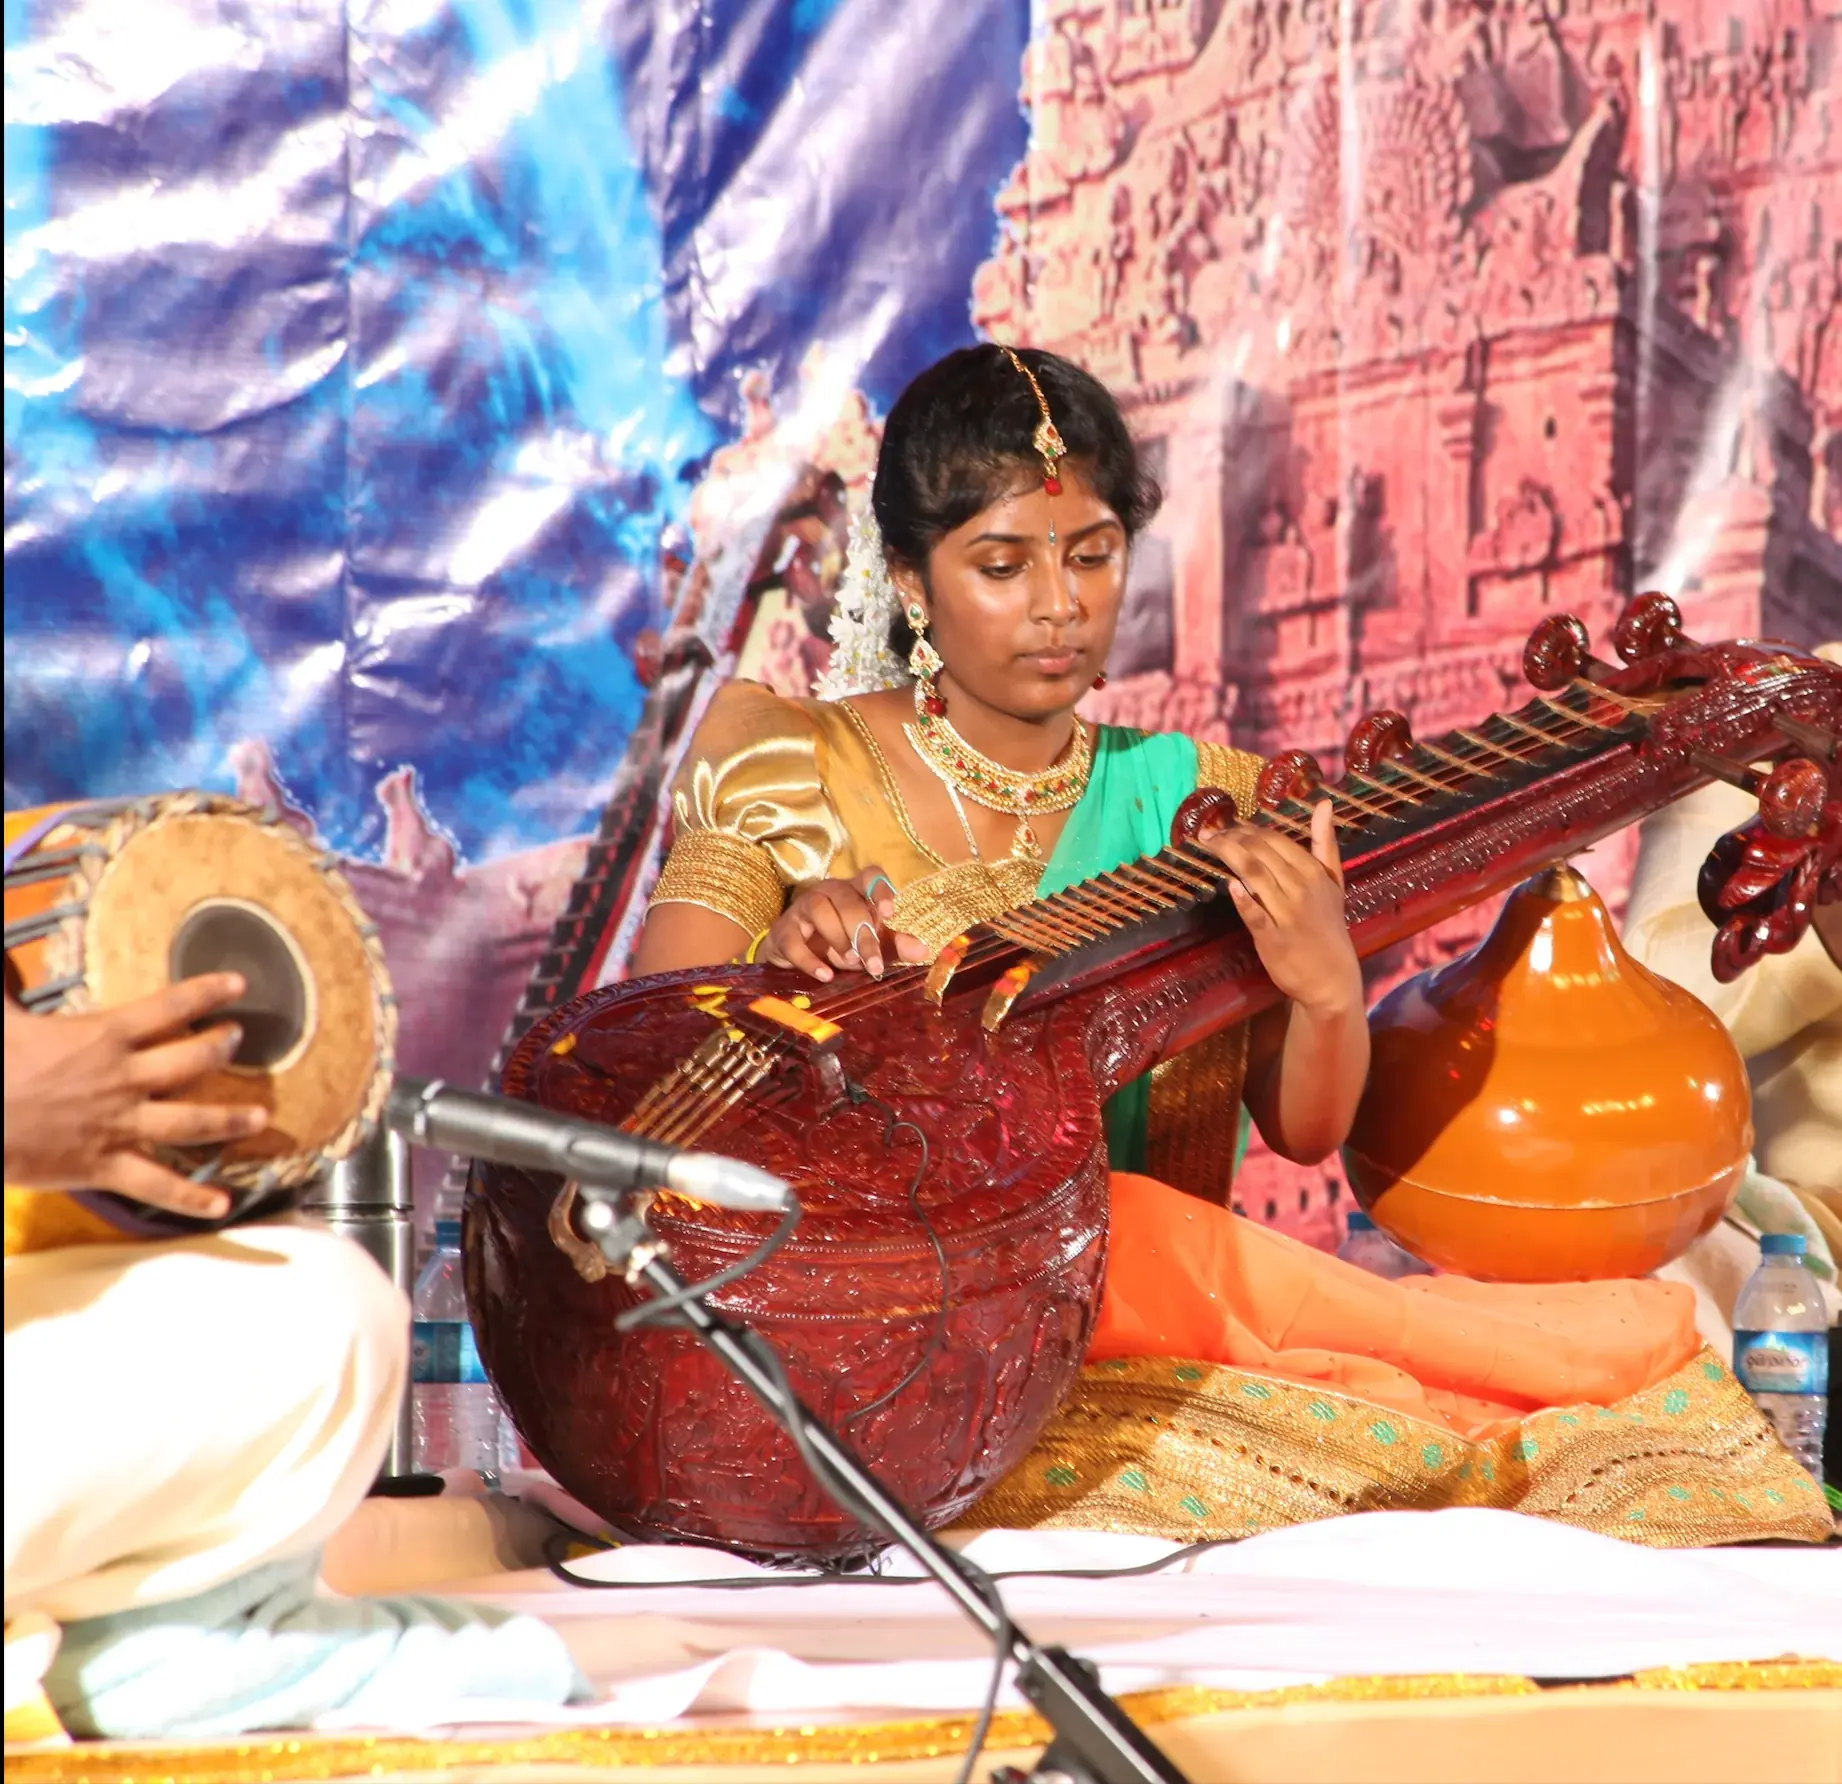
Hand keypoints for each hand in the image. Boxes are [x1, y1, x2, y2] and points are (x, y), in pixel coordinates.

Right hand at [2, 975, 269, 1219]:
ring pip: (192, 1122)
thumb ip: (6, 980)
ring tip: (261, 1116)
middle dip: (222, 1048)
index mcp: (104, 1038)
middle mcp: (125, 1079)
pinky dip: (191, 1199)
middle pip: (193, 1061)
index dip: (207, 992)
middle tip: (240, 1040)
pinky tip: (223, 1206)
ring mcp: (121, 1125)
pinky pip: (158, 1185)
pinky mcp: (107, 1166)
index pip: (170, 1006)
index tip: (238, 984)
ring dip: (231, 1119)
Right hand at [757, 867, 928, 982]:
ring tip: (849, 961)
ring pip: (819, 909)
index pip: (869, 875)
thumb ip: (893, 945)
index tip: (889, 912)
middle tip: (872, 961)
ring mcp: (803, 908)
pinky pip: (794, 940)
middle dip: (862, 931)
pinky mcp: (784, 930)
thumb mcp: (868, 943)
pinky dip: (809, 960)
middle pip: (847, 900)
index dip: (880, 888)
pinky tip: (825, 975)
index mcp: (854, 891)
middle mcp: (829, 892)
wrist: (793, 955)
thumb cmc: (838, 943)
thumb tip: (923, 950)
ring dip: (838, 937)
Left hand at [1198, 801, 1361, 1014]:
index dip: (1247, 830)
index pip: (1274, 840)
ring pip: (1253, 874)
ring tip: (1209, 844)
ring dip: (1229, 855)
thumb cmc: (1328, 925)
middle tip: (1210, 834)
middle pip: (1260, 852)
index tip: (1227, 826)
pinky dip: (1244, 898)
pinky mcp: (1273, 938)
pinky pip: (1255, 914)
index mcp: (1313, 872)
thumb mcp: (1333, 882)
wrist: (1331, 976)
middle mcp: (1301, 888)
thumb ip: (1325, 844)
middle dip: (1231, 838)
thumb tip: (1324, 804)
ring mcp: (1286, 913)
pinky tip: (1230, 885)